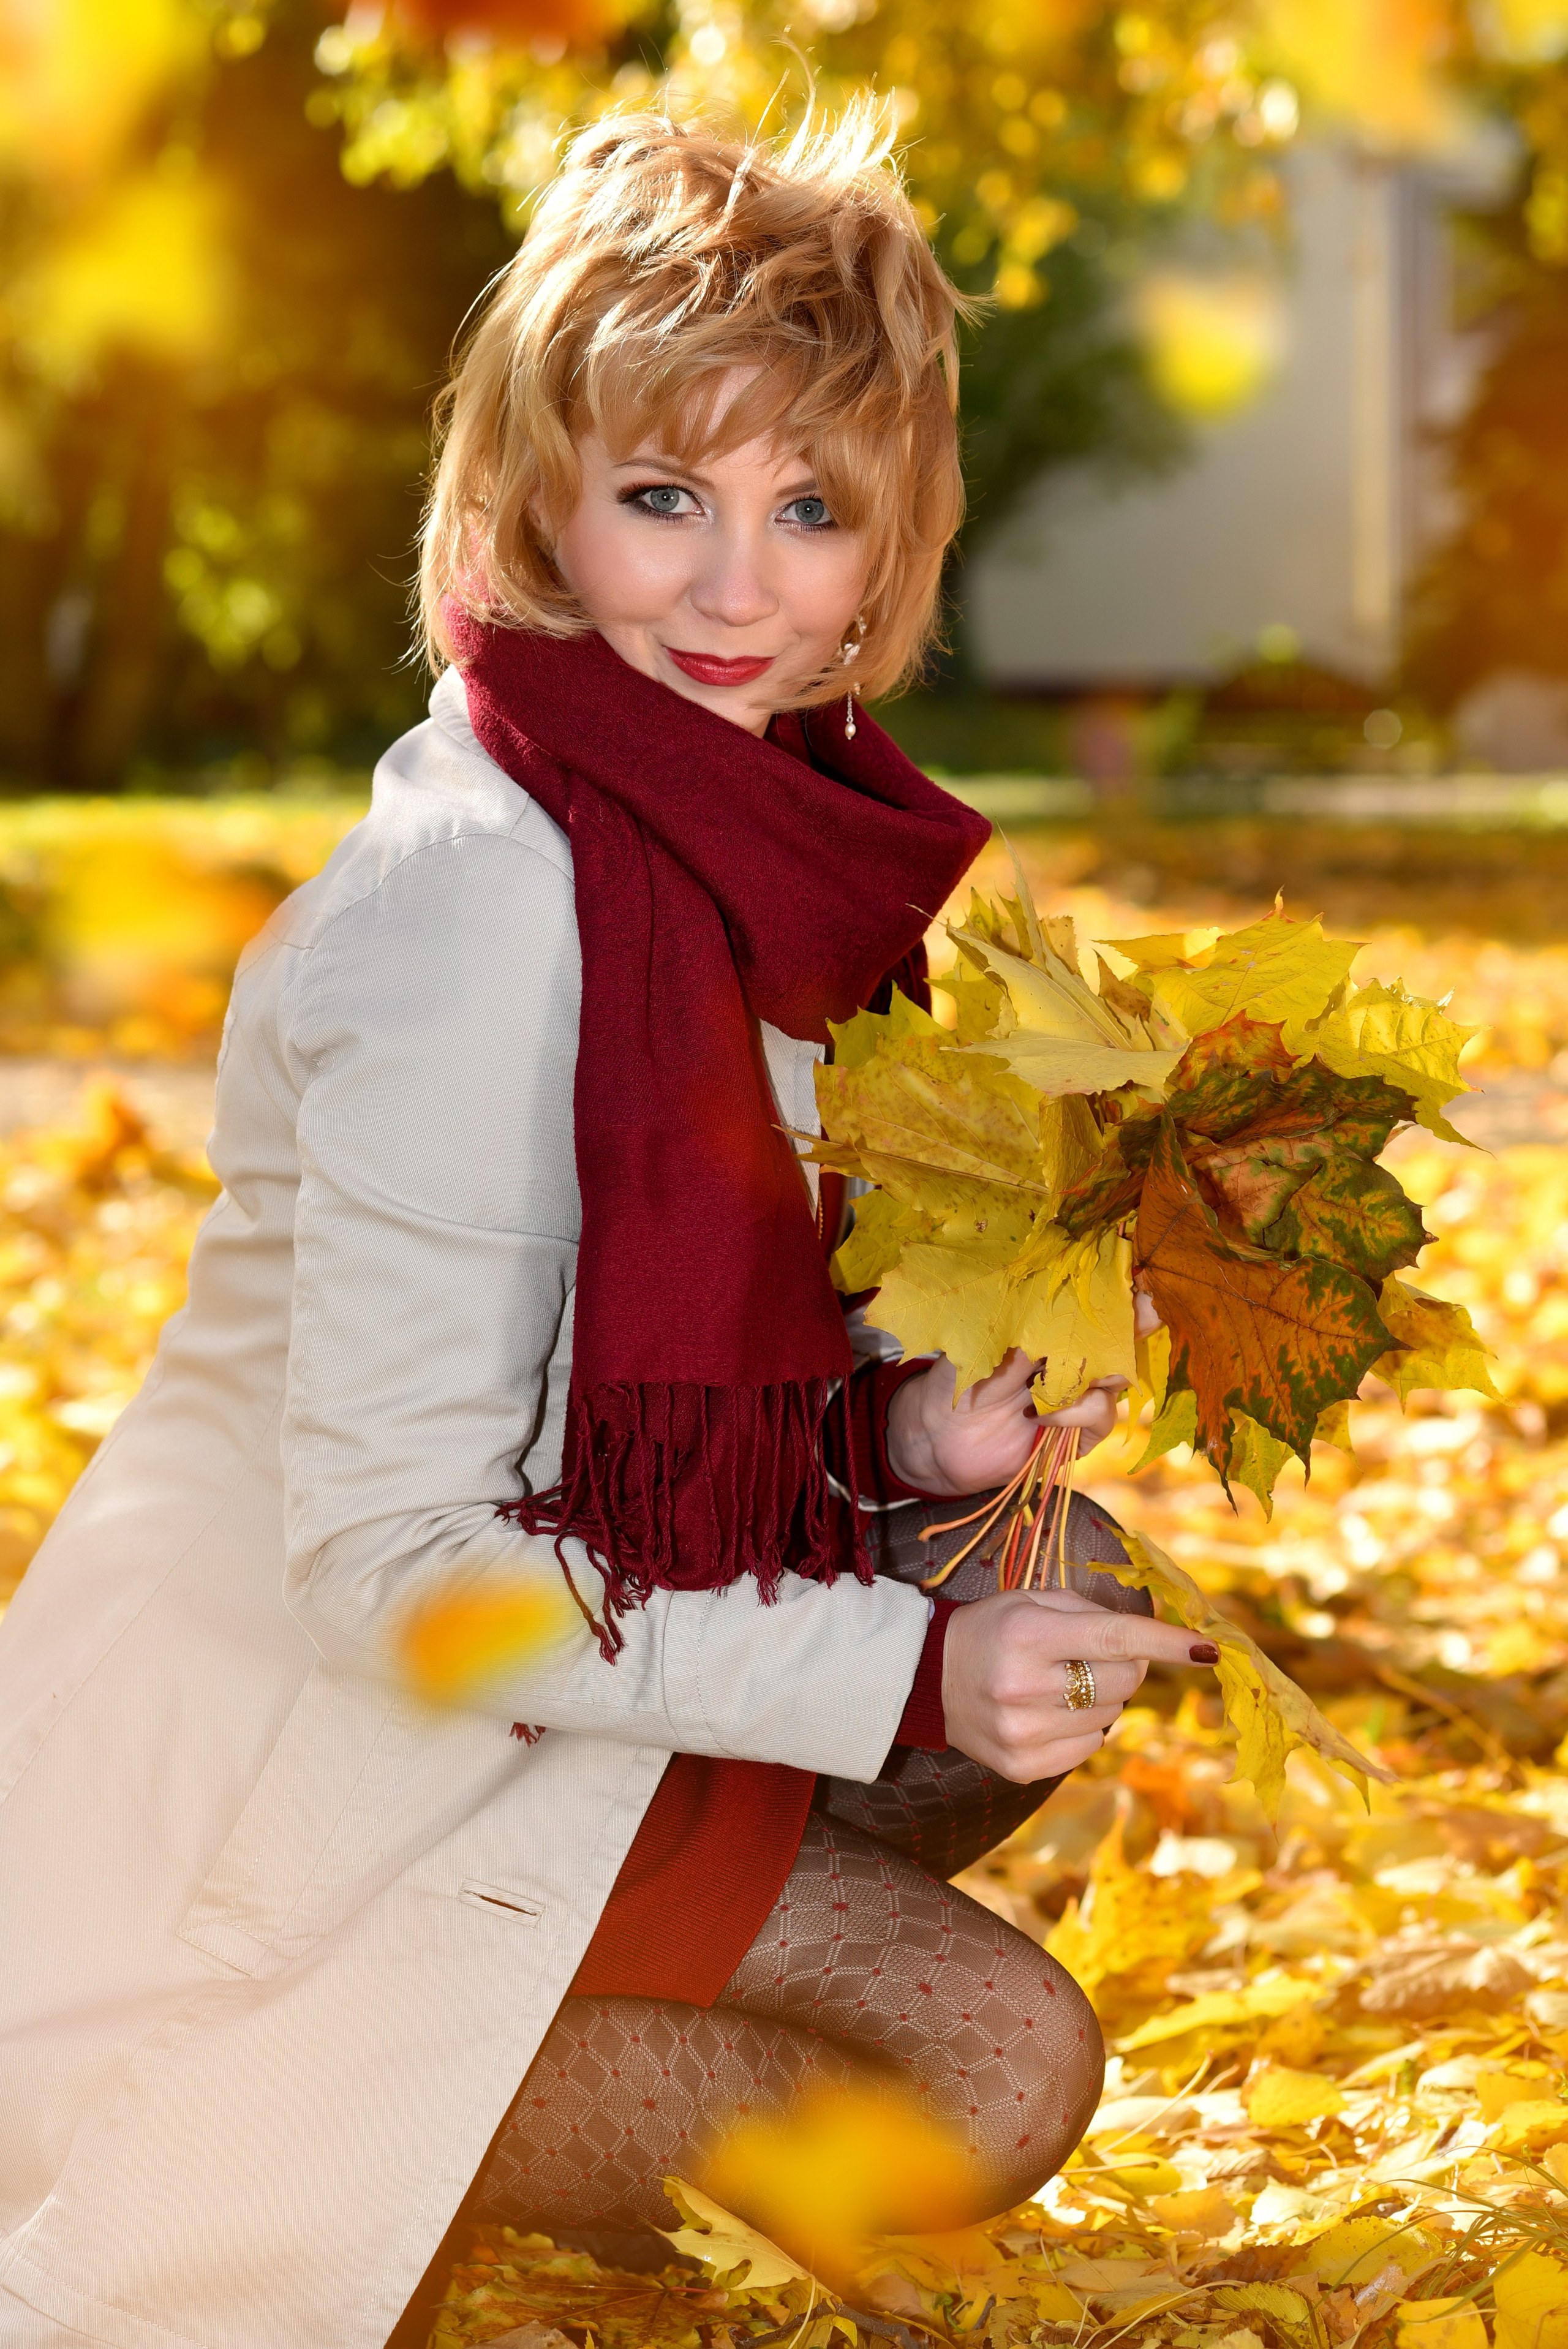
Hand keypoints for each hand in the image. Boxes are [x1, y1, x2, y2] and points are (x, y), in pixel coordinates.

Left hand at [884, 1290, 1164, 1500]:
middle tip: (1141, 1310)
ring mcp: (1080, 1396)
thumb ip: (1027, 1333)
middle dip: (1133, 1323)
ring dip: (1092, 1372)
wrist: (938, 1436)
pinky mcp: (1078, 1432)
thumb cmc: (957, 1379)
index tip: (1136, 1278)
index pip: (1097, 1305)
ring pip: (1119, 1376)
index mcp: (1053, 1328)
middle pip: (1122, 1337)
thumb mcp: (986, 1346)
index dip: (1120, 1292)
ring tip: (1047, 1378)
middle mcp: (1074, 1359)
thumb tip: (1061, 1315)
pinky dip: (1075, 1412)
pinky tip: (1040, 1414)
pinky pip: (1101, 1415)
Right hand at [941, 1585, 1215, 1781]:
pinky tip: (1051, 1712)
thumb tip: (1150, 1639)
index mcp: (1029, 1635)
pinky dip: (1083, 1729)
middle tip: (1096, 1655)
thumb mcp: (1032, 1600)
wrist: (928, 1677)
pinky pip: (1089, 1749)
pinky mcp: (1022, 1766)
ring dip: (1101, 1698)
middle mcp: (1026, 1687)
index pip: (1115, 1638)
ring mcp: (1023, 1733)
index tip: (1208, 1649)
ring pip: (1110, 1718)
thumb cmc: (991, 1629)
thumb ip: (1092, 1613)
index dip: (1166, 1644)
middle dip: (1126, 1665)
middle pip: (1122, 1682)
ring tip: (1061, 1683)